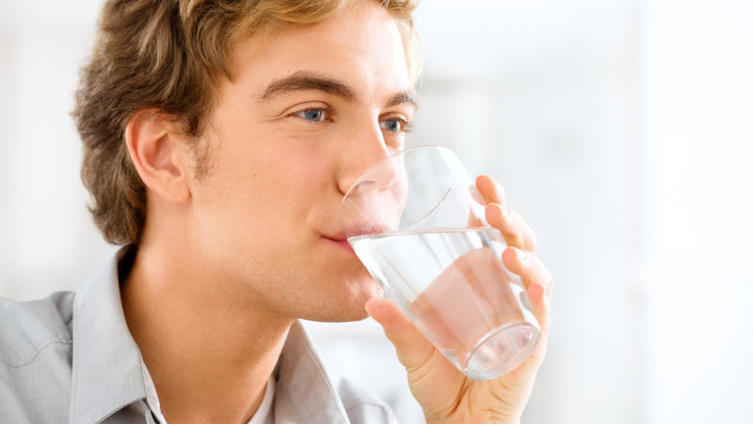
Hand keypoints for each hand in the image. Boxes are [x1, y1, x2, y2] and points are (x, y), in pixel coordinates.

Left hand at [365, 175, 553, 423]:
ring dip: (523, 254)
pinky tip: (532, 284)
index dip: (491, 205)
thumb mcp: (412, 346)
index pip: (491, 234)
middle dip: (510, 219)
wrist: (456, 419)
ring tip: (504, 245)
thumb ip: (396, 324)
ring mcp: (520, 314)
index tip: (479, 181)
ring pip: (535, 272)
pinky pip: (542, 315)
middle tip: (493, 204)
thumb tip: (371, 299)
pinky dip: (539, 297)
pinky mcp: (531, 342)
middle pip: (517, 244)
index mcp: (479, 281)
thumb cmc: (439, 378)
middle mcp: (504, 291)